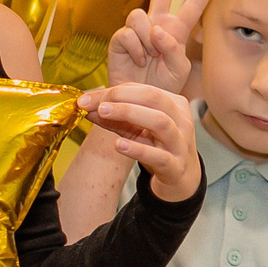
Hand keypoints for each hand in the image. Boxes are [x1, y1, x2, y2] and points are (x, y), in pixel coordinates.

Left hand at [79, 83, 201, 200]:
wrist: (180, 177)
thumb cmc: (158, 146)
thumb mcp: (136, 129)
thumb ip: (114, 117)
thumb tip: (86, 106)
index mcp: (174, 104)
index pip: (143, 89)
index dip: (115, 91)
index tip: (87, 99)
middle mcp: (181, 120)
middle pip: (154, 98)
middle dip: (123, 97)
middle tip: (98, 103)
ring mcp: (180, 143)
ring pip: (160, 122)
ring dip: (130, 113)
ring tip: (103, 113)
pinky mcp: (175, 166)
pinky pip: (158, 156)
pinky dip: (137, 149)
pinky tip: (118, 145)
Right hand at [106, 0, 218, 94]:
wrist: (140, 103)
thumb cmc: (162, 85)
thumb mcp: (180, 69)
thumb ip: (175, 48)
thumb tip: (157, 29)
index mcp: (176, 31)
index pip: (192, 6)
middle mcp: (156, 25)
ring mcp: (137, 31)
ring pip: (140, 15)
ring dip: (147, 37)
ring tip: (150, 56)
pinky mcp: (120, 38)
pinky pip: (128, 33)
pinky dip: (136, 48)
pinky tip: (138, 60)